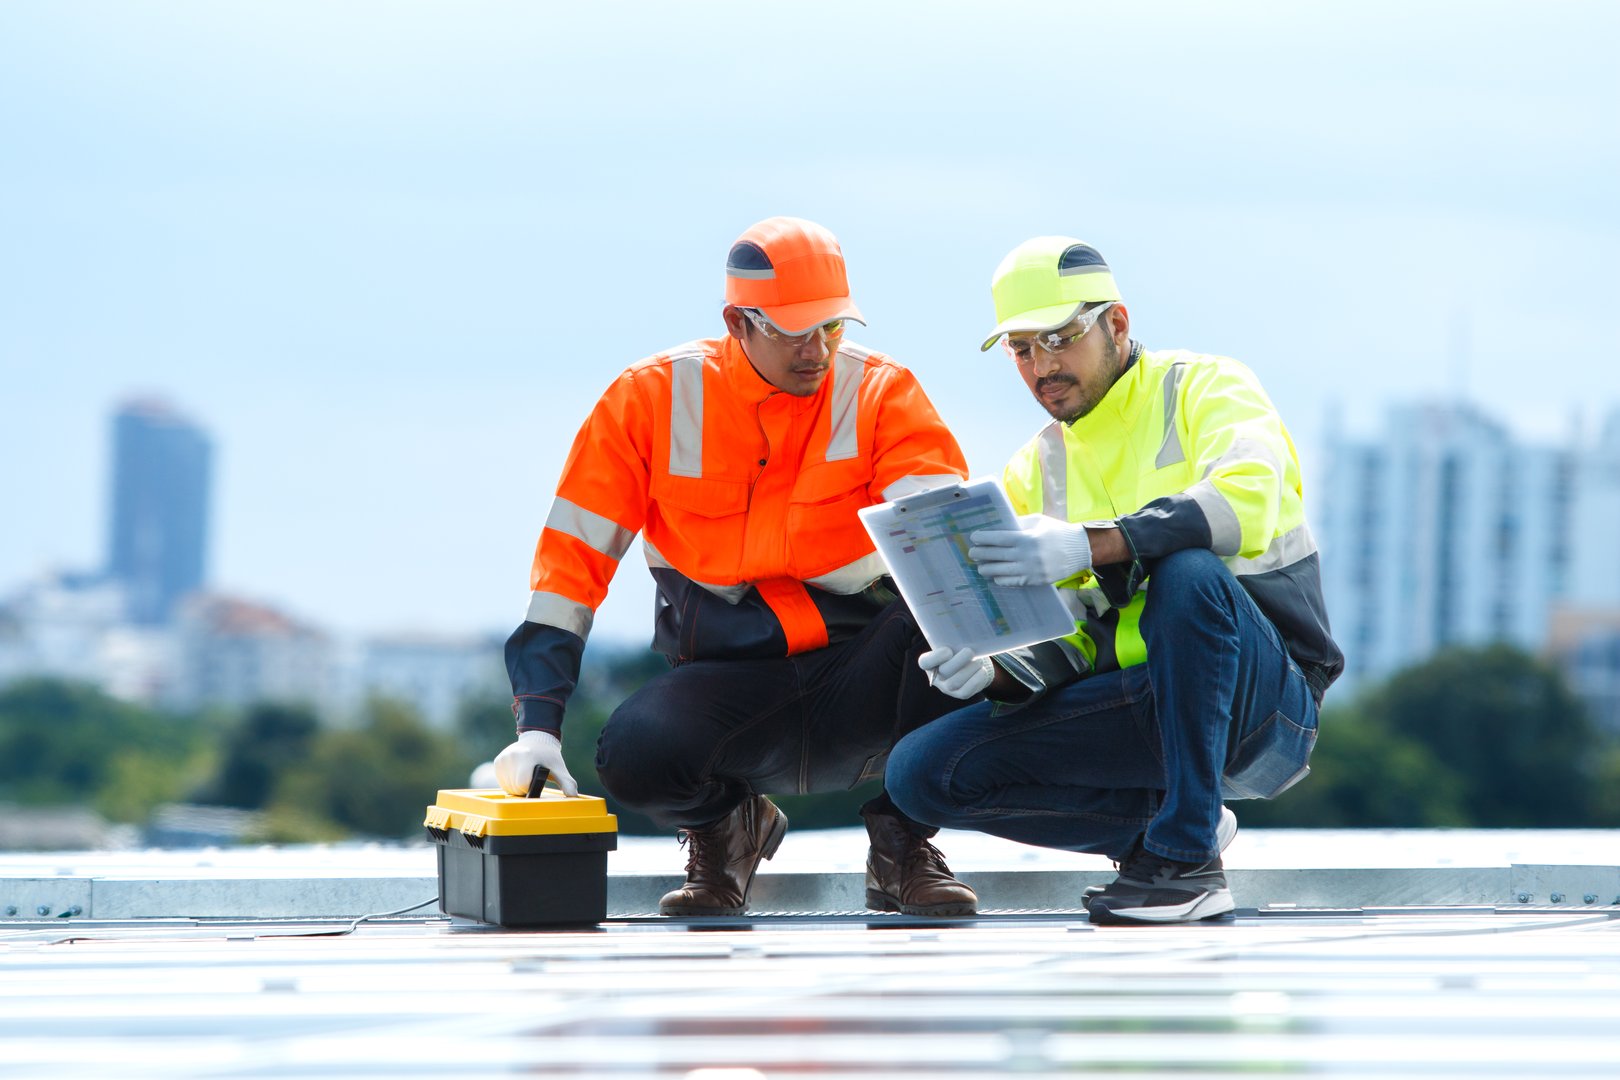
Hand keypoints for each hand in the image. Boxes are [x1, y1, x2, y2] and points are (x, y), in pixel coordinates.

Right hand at [493, 730, 578, 796]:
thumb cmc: (548, 756)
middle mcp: (513, 756)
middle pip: (515, 787)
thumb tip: (573, 797)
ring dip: (516, 788)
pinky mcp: (498, 761)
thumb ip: (567, 783)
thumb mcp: (559, 768)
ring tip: (526, 778)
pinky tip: (518, 776)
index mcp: (527, 757)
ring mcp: (503, 758)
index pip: (523, 783)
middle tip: (533, 780)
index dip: (531, 788)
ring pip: (507, 787)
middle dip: (524, 789)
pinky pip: (502, 782)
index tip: (537, 783)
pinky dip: (509, 783)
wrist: (537, 739)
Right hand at [918, 646, 994, 699]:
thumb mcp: (952, 643)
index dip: (935, 657)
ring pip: (955, 682)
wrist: (969, 665)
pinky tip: (982, 670)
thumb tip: (963, 628)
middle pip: (944, 672)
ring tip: (979, 660)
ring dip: (970, 669)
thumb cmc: (958, 650)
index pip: (925, 662)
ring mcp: (947, 688)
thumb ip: (952, 639)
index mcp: (930, 663)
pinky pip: (967, 691)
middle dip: (959, 661)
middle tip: (970, 651)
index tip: (948, 650)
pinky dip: (976, 679)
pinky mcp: (960, 694)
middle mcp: (936, 677)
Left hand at [968, 516, 1091, 585]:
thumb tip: (999, 526)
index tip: (973, 538)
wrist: (1080, 550)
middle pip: (996, 556)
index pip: (999, 539)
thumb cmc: (1057, 532)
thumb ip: (1018, 524)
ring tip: (980, 567)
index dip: (983, 539)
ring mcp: (1031, 570)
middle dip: (981, 554)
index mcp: (1027, 538)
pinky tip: (995, 576)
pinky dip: (1001, 579)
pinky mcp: (1035, 580)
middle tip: (971, 553)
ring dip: (987, 569)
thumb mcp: (1038, 521)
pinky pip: (1013, 582)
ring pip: (1001, 572)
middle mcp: (1027, 556)